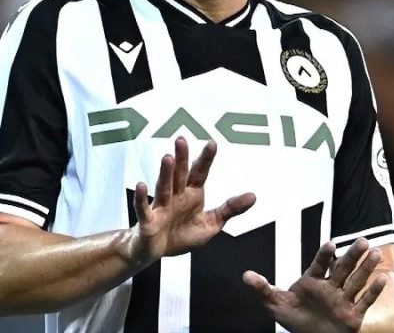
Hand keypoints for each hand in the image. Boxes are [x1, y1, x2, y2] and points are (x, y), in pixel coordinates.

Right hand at [129, 137, 255, 263]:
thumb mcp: (210, 224)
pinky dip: (140, 198)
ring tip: (167, 158)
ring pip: (163, 187)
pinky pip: (143, 208)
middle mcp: (176, 196)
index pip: (199, 173)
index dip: (205, 159)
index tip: (212, 143)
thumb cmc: (181, 235)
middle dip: (181, 158)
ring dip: (165, 173)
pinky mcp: (148, 221)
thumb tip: (253, 196)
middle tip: (182, 140)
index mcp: (191, 194)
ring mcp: (161, 207)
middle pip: (179, 174)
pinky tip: (141, 186)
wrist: (156, 252)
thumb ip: (229, 209)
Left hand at [243, 238, 386, 332]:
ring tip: (376, 252)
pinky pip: (365, 301)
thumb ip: (263, 289)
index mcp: (313, 280)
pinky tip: (383, 279)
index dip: (325, 255)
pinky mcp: (354, 315)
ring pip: (356, 281)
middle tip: (362, 240)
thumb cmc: (295, 319)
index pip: (320, 264)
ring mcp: (343, 299)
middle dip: (352, 254)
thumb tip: (245, 275)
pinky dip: (374, 291)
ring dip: (366, 267)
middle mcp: (331, 287)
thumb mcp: (276, 305)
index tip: (330, 244)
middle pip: (343, 268)